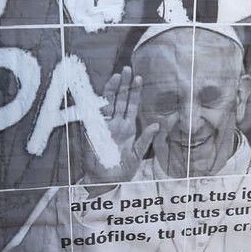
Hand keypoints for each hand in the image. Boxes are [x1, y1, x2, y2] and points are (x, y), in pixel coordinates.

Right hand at [82, 66, 159, 185]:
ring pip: (108, 104)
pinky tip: (100, 94)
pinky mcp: (94, 132)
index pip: (131, 105)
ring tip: (117, 76)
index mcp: (127, 128)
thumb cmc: (121, 170)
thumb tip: (156, 125)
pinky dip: (96, 105)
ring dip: (112, 90)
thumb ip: (145, 140)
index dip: (134, 92)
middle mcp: (116, 124)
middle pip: (119, 100)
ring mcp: (104, 126)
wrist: (104, 181)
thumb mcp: (137, 155)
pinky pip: (94, 115)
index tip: (138, 77)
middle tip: (127, 69)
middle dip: (123, 85)